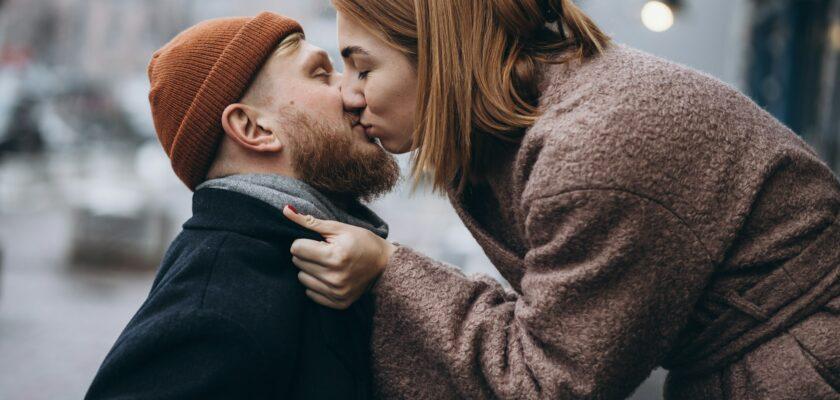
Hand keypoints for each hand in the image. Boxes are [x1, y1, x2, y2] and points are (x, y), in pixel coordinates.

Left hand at [282, 205, 396, 308]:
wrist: (385, 265)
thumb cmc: (363, 242)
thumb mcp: (339, 228)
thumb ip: (311, 221)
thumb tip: (286, 210)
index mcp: (335, 256)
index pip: (297, 248)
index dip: (304, 242)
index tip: (318, 242)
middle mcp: (334, 277)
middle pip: (298, 263)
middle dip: (307, 254)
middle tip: (323, 252)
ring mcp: (337, 292)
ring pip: (302, 279)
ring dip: (309, 269)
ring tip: (326, 264)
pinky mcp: (338, 303)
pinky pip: (311, 294)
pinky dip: (316, 284)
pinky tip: (328, 276)